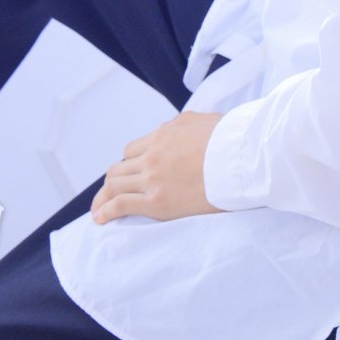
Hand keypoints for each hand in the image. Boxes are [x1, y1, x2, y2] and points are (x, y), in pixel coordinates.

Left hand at [90, 110, 225, 224]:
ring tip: (99, 209)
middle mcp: (152, 155)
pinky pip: (122, 204)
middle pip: (119, 168)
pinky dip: (106, 211)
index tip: (129, 175)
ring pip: (115, 184)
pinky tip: (100, 219)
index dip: (129, 164)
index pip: (132, 150)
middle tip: (107, 194)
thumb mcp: (199, 121)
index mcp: (162, 135)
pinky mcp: (157, 201)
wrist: (240, 158)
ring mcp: (153, 178)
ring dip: (104, 197)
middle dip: (112, 181)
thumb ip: (179, 126)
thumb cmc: (228, 140)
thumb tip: (171, 130)